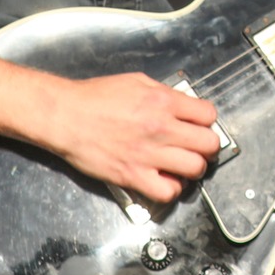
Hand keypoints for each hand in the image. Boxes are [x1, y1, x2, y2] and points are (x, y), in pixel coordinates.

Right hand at [37, 71, 221, 202]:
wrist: (66, 116)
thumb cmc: (96, 97)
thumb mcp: (137, 82)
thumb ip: (164, 93)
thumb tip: (182, 104)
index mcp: (164, 102)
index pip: (208, 115)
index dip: (206, 121)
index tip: (199, 125)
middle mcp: (161, 128)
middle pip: (209, 144)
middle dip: (207, 146)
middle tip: (197, 147)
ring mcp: (148, 155)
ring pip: (195, 169)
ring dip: (193, 168)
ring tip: (184, 165)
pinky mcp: (133, 176)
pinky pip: (168, 192)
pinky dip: (172, 189)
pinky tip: (165, 180)